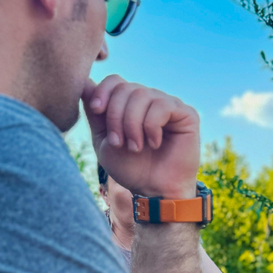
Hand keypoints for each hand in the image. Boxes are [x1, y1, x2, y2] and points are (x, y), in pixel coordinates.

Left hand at [82, 75, 199, 198]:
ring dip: (133, 124)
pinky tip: (155, 144)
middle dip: (116, 116)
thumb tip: (85, 82)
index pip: (116, 81)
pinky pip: (162, 106)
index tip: (97, 110)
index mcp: (131, 104)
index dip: (103, 91)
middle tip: (119, 143)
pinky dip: (152, 126)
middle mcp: (151, 101)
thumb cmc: (131, 169)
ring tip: (136, 147)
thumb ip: (95, 113)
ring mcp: (169, 106)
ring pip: (142, 95)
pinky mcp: (187, 114)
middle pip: (126, 88)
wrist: (154, 190)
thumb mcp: (104, 141)